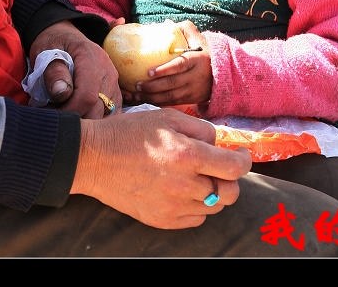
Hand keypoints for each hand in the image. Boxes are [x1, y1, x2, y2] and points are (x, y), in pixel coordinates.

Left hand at [30, 20, 121, 117]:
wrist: (65, 36)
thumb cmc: (53, 45)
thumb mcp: (46, 51)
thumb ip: (54, 71)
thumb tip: (62, 93)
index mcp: (90, 58)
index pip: (87, 96)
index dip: (69, 111)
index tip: (52, 115)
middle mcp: (107, 70)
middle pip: (98, 110)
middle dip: (76, 120)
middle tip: (55, 118)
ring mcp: (114, 82)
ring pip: (107, 116)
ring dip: (86, 122)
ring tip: (66, 115)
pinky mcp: (115, 91)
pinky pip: (111, 113)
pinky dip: (97, 121)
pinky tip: (80, 117)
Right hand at [72, 107, 250, 228]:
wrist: (94, 158)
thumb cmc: (129, 132)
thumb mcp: (166, 116)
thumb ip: (199, 128)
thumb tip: (218, 142)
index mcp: (187, 155)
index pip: (234, 168)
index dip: (243, 161)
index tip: (240, 156)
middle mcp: (184, 184)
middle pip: (230, 193)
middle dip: (230, 179)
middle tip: (218, 167)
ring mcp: (173, 206)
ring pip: (213, 207)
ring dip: (212, 192)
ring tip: (196, 177)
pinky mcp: (161, 220)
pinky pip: (194, 219)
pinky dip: (195, 206)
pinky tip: (181, 190)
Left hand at [125, 20, 211, 106]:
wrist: (223, 73)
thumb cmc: (205, 53)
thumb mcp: (199, 39)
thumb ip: (185, 29)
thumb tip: (167, 22)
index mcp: (196, 60)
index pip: (179, 65)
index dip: (164, 70)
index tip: (149, 72)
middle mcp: (196, 76)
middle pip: (172, 84)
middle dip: (153, 86)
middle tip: (137, 85)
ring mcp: (194, 90)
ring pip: (171, 97)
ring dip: (153, 97)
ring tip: (137, 94)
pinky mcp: (192, 99)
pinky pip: (173, 103)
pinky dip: (159, 103)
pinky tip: (146, 100)